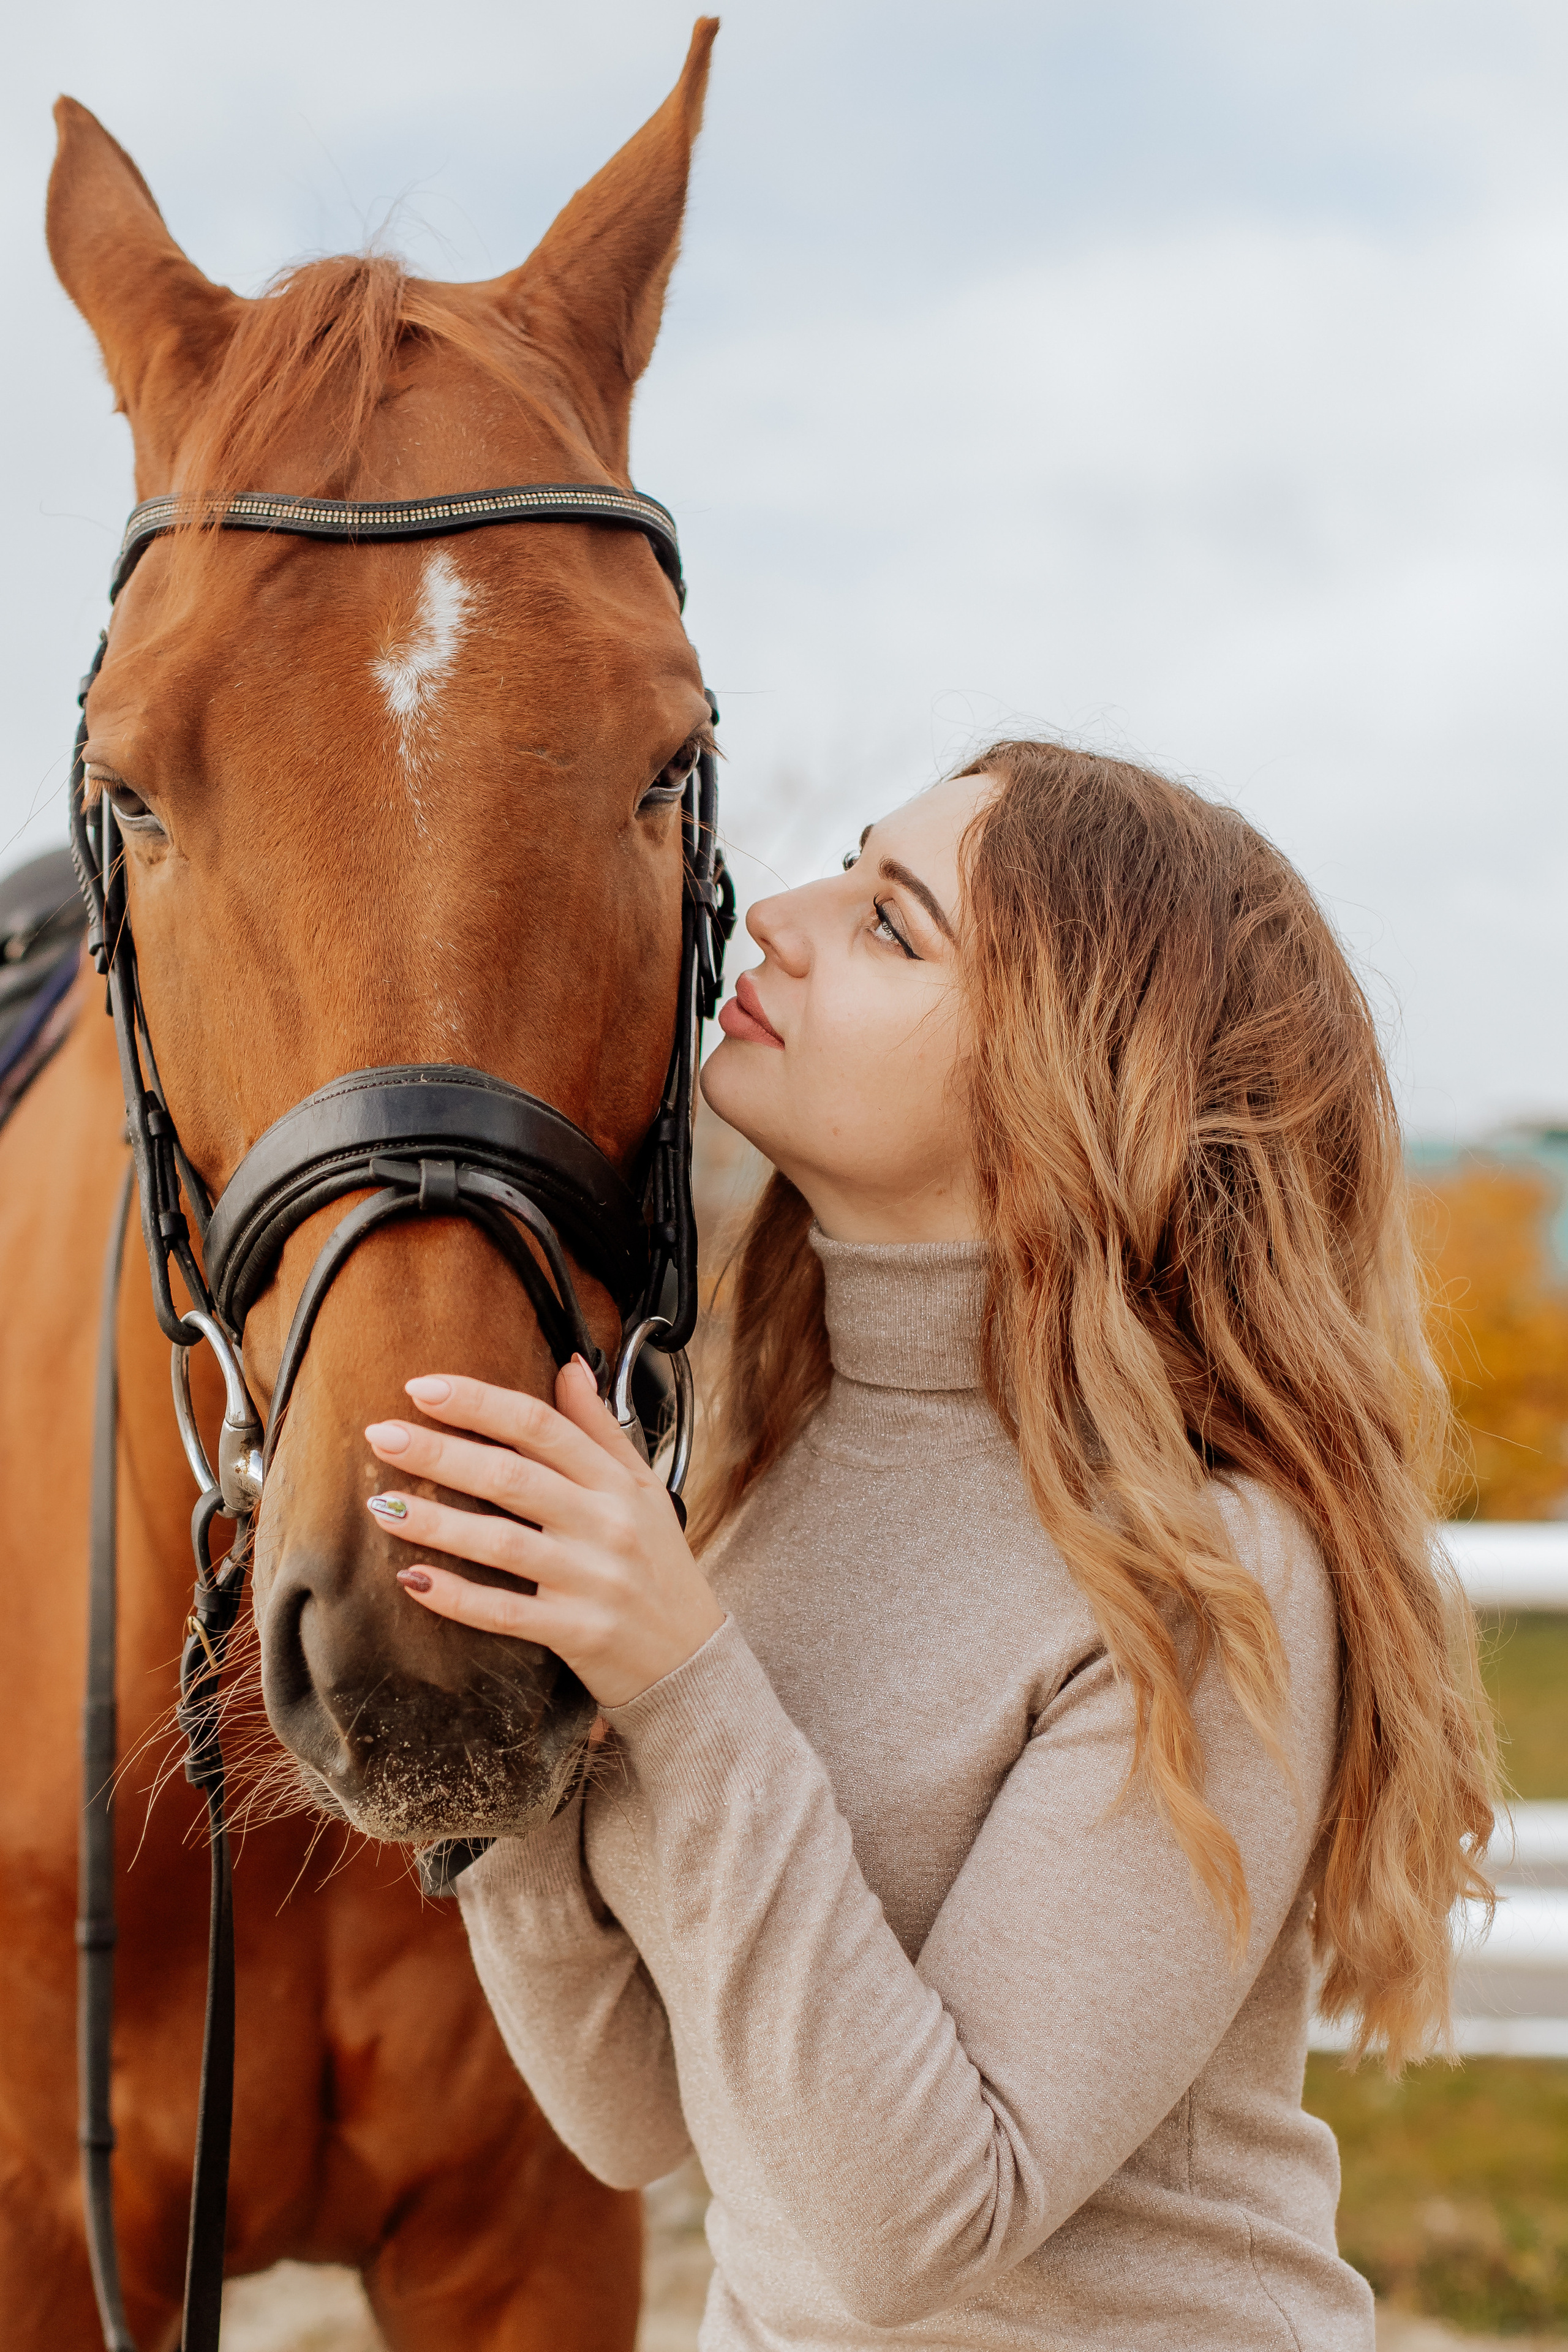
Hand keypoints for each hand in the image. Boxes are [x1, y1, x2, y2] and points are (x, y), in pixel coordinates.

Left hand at [363, 1360, 724, 1707]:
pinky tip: (413, 1580)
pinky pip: (507, 1612)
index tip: (422, 1388)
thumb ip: (601, 1429)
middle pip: (512, 1476)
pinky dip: (458, 1597)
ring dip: (436, 1522)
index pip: (541, 1427)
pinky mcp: (578, 1633)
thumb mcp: (643, 1490)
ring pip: (502, 1543)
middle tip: (382, 1436)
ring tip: (383, 1506)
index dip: (479, 1403)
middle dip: (440, 1453)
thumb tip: (570, 1365)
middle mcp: (607, 1525)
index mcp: (617, 1484)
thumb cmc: (661, 1569)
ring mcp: (592, 1580)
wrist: (694, 1659)